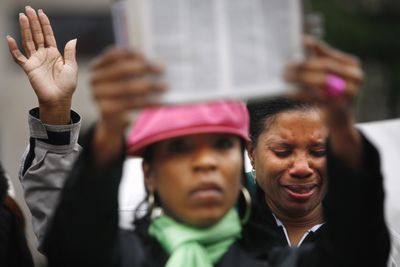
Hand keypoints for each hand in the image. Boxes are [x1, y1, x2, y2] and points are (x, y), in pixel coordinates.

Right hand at [7, 6, 77, 123]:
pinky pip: (18, 57)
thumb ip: (69, 53)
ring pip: (28, 41)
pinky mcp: (28, 68)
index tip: (41, 13)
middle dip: (33, 22)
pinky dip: (13, 48)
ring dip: (25, 29)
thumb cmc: (67, 85)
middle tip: (28, 9)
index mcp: (54, 54)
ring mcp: (35, 60)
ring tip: (22, 17)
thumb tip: (73, 39)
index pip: (48, 35)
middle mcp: (43, 55)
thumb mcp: (71, 67)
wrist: (59, 98)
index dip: (44, 24)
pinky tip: (10, 38)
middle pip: (36, 35)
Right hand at [90, 47, 165, 166]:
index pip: (112, 55)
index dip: (129, 53)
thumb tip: (155, 62)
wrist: (114, 121)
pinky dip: (147, 102)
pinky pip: (130, 104)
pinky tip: (160, 101)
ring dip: (149, 85)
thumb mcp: (125, 78)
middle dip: (143, 67)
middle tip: (162, 68)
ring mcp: (97, 95)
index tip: (144, 54)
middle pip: (120, 69)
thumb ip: (134, 67)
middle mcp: (94, 79)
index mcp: (97, 66)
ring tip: (165, 86)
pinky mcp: (105, 109)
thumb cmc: (124, 94)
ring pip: (127, 87)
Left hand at [285, 36, 363, 127]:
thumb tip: (304, 40)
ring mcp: (350, 92)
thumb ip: (319, 59)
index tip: (301, 42)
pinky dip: (302, 94)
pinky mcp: (339, 106)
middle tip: (286, 66)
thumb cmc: (329, 92)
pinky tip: (289, 92)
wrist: (339, 119)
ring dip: (301, 78)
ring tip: (286, 77)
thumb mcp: (327, 74)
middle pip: (325, 67)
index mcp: (352, 65)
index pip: (330, 54)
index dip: (316, 48)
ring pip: (321, 81)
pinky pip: (317, 97)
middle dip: (304, 65)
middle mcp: (355, 77)